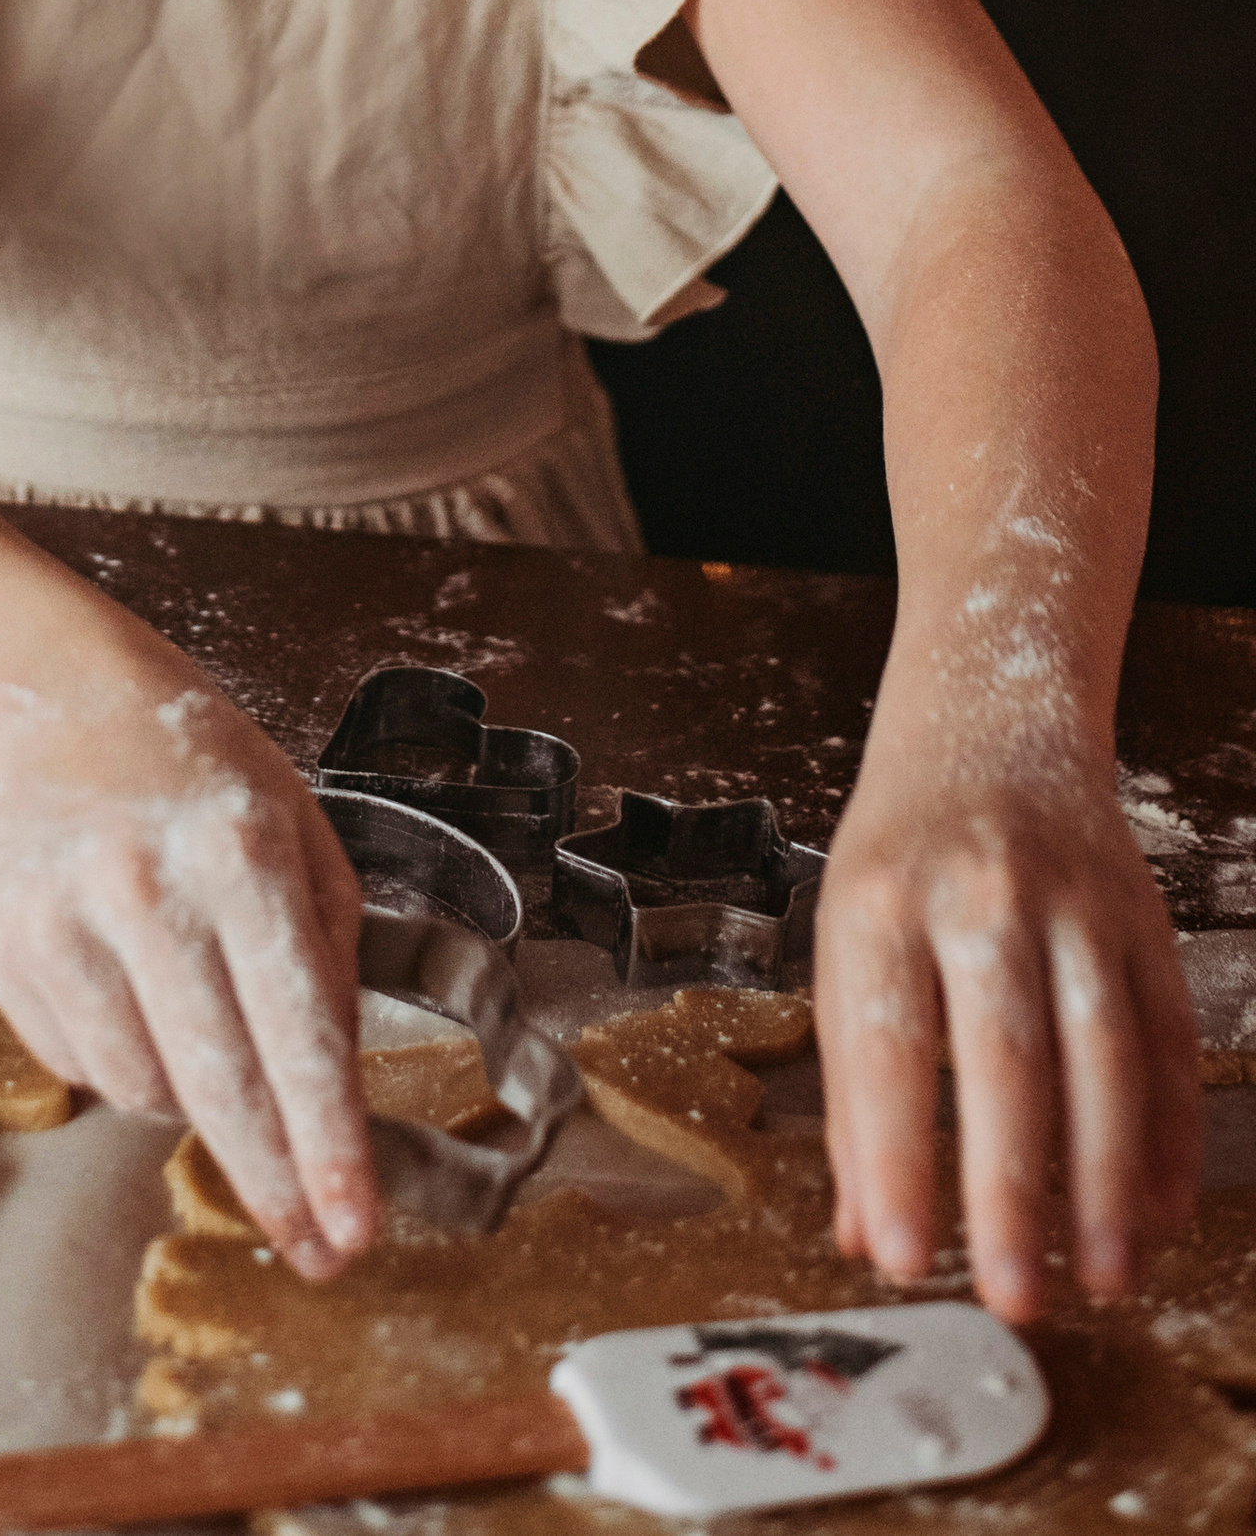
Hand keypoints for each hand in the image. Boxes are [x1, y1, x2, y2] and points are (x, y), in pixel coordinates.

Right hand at [0, 679, 375, 1279]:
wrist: (68, 709)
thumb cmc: (206, 784)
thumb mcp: (304, 842)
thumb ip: (332, 965)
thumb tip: (336, 1107)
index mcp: (240, 853)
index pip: (296, 1031)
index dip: (327, 1145)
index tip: (352, 1228)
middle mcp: (144, 885)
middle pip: (219, 1085)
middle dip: (273, 1182)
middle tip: (313, 1248)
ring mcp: (60, 916)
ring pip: (142, 1090)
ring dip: (187, 1098)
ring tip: (195, 1019)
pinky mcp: (0, 943)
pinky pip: (77, 1067)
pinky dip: (120, 1060)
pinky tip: (128, 989)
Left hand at [814, 733, 1203, 1318]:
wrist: (989, 720)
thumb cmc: (902, 855)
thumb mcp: (846, 939)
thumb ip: (853, 1085)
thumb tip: (860, 1231)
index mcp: (880, 900)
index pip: (884, 1045)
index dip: (892, 1157)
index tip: (898, 1258)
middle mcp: (978, 896)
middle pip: (1003, 1057)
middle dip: (1011, 1188)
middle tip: (1014, 1297)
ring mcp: (1074, 904)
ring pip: (1103, 1054)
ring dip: (1107, 1180)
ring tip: (1103, 1280)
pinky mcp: (1144, 918)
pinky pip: (1167, 1037)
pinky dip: (1172, 1132)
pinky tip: (1160, 1210)